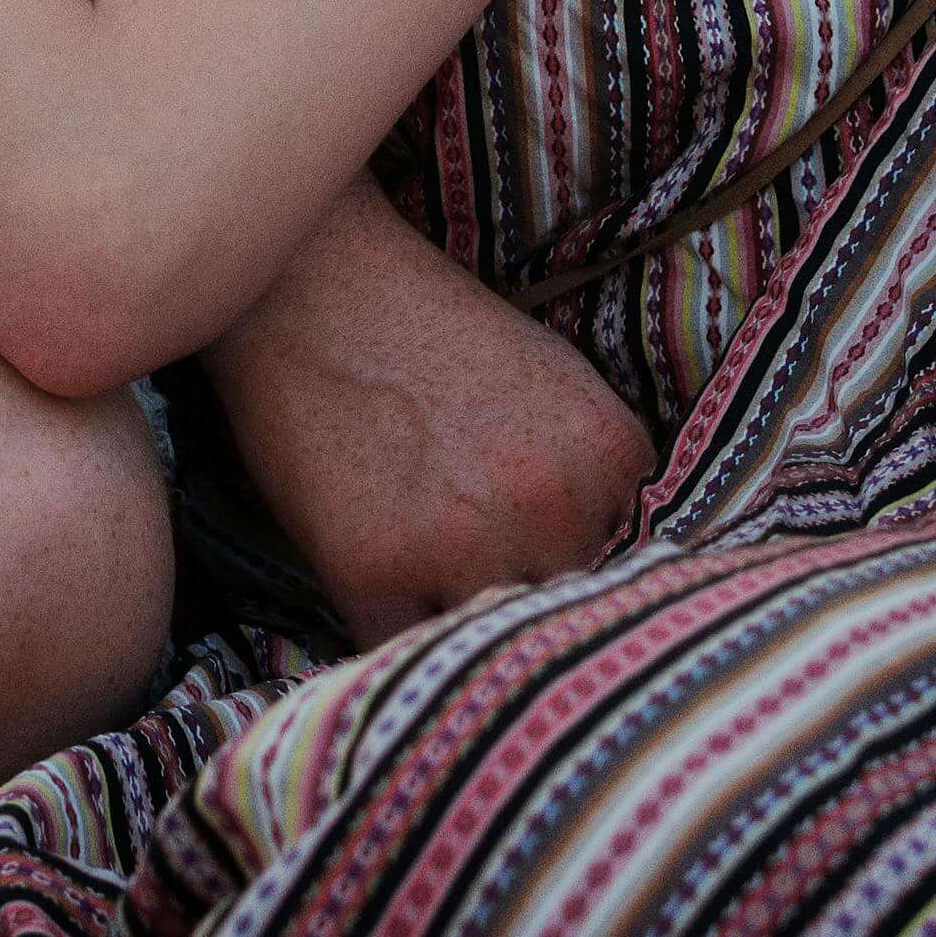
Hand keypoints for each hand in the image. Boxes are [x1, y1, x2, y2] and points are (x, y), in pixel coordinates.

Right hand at [204, 194, 657, 639]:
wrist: (309, 283)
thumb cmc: (428, 329)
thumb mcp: (553, 383)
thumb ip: (592, 479)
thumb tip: (608, 575)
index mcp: (610, 456)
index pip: (625, 567)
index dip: (571, 563)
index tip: (529, 547)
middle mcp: (553, 507)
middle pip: (559, 613)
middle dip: (519, 598)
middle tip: (465, 563)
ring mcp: (463, 545)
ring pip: (485, 641)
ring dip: (456, 626)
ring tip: (420, 572)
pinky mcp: (374, 573)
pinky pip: (400, 653)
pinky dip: (388, 635)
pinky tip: (374, 579)